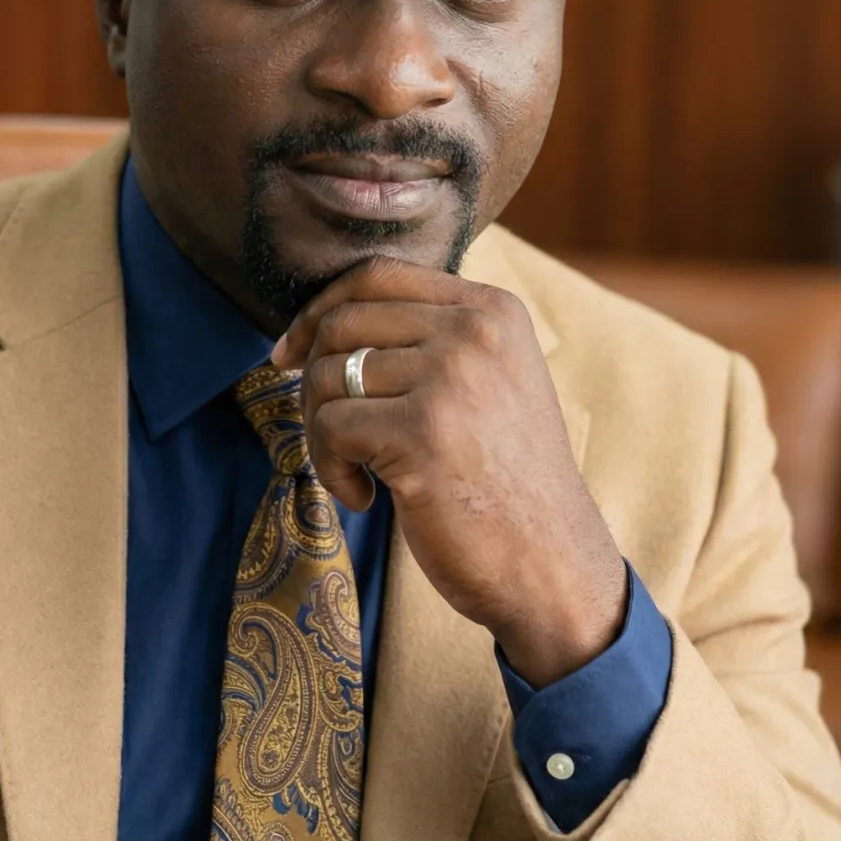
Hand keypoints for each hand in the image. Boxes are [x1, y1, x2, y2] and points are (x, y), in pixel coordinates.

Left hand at [271, 256, 627, 686]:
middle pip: (343, 321)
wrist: (550, 565)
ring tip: (356, 471)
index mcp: (493, 310)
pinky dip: (330, 469)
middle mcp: (475, 331)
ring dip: (321, 432)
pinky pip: (330, 428)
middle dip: (311, 377)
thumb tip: (320, 321)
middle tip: (328, 434)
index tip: (290, 354)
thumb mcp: (489, 384)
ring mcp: (451, 379)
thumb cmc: (503, 483)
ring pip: (326, 375)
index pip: (376, 275)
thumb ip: (430, 340)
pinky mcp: (423, 433)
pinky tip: (365, 498)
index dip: (319, 309)